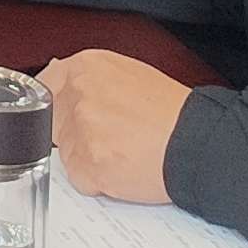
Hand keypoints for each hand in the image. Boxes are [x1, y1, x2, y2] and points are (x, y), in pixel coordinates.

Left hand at [41, 51, 192, 203]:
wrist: (200, 144)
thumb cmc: (175, 113)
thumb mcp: (131, 76)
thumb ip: (93, 79)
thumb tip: (64, 80)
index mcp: (88, 66)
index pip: (46, 85)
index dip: (58, 107)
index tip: (64, 117)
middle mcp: (80, 92)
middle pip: (53, 122)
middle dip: (75, 135)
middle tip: (111, 139)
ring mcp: (82, 128)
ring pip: (67, 152)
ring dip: (89, 159)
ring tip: (124, 153)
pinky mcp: (89, 163)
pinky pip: (80, 178)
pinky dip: (98, 181)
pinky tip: (124, 169)